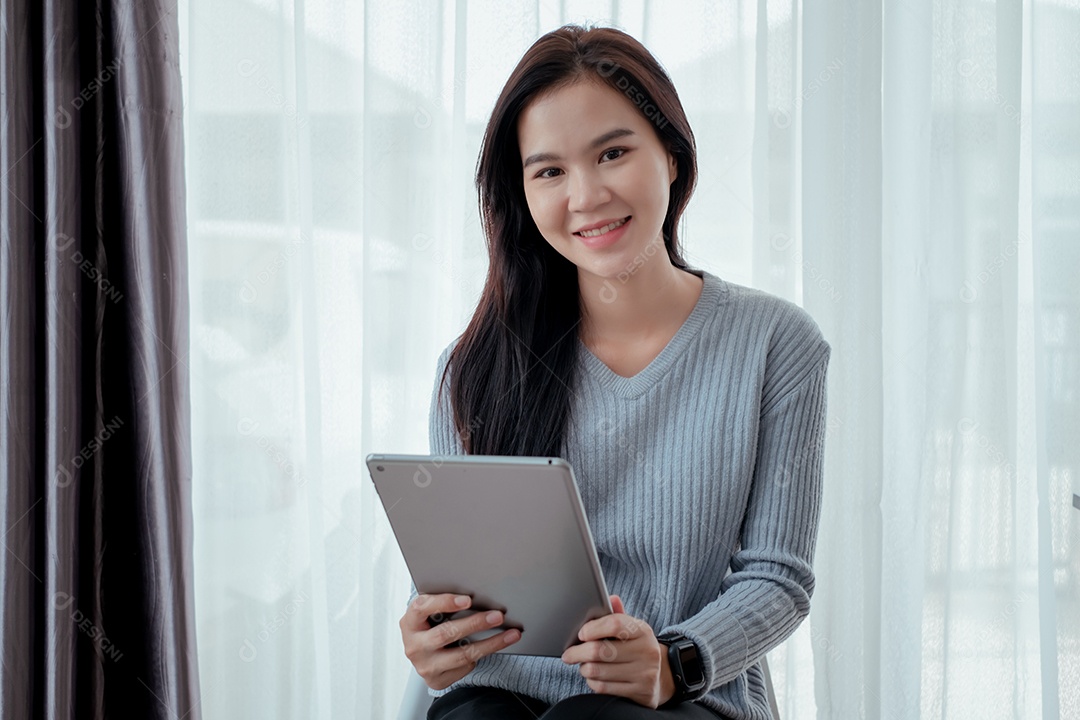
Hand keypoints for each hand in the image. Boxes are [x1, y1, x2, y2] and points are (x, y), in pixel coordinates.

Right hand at [400, 593, 521, 689]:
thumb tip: (478, 594)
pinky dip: (482, 655)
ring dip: (490, 643)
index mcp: (409, 622)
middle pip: (446, 634)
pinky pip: (464, 667)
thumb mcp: (429, 612)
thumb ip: (444, 604)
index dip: (444, 602)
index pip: (422, 608)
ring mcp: (425, 665)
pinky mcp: (437, 680)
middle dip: (475, 623)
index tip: (467, 599)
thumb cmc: (429, 625)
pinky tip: (494, 645)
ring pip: (462, 654)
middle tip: (497, 616)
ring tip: (509, 634)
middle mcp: (414, 645)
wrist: (422, 654)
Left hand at [561, 595, 676, 707]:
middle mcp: (646, 651)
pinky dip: (592, 682)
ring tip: (582, 664)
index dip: (593, 628)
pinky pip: (604, 687)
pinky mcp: (639, 692)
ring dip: (584, 668)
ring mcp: (644, 673)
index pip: (615, 624)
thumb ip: (618, 615)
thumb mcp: (632, 629)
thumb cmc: (637, 648)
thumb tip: (610, 598)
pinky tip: (593, 677)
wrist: (662, 676)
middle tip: (568, 654)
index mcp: (643, 631)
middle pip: (601, 651)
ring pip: (598, 671)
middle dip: (578, 652)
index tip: (581, 633)